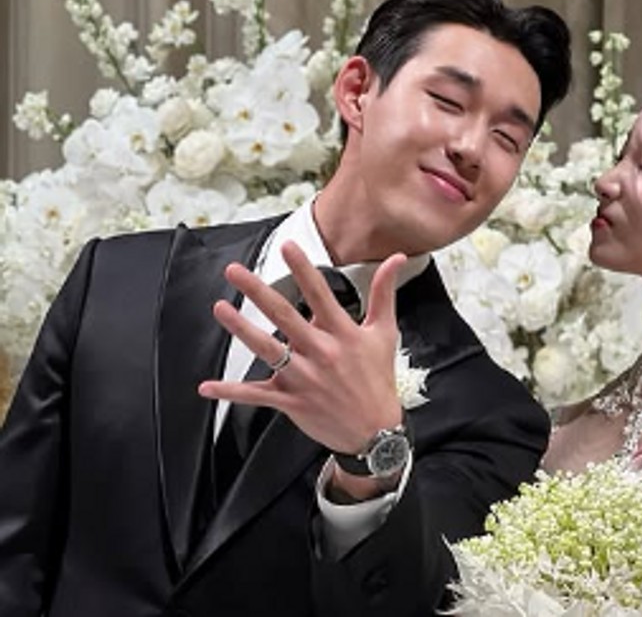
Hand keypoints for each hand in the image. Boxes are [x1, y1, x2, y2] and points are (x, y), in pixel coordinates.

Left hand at [198, 241, 405, 455]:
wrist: (376, 432)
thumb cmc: (378, 378)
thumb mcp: (384, 332)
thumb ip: (384, 293)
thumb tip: (396, 258)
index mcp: (343, 334)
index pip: (320, 295)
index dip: (303, 270)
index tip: (287, 247)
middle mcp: (321, 353)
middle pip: (285, 317)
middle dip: (258, 292)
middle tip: (234, 271)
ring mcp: (304, 378)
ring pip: (267, 350)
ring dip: (241, 329)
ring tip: (220, 308)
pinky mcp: (291, 401)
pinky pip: (257, 395)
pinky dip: (231, 392)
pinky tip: (207, 387)